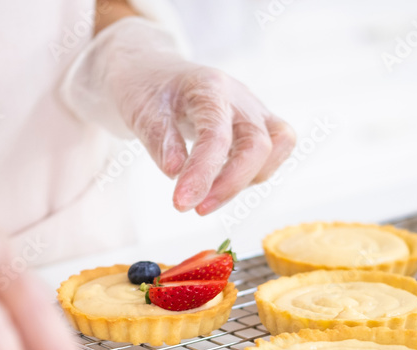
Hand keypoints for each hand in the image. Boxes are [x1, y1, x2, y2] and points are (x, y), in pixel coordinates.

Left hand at [62, 18, 295, 214]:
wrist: (155, 72)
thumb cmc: (148, 89)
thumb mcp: (140, 110)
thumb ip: (160, 139)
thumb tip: (175, 172)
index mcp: (209, 87)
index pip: (216, 134)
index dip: (202, 173)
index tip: (181, 203)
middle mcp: (240, 98)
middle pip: (258, 144)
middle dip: (231, 185)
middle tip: (197, 209)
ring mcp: (254, 111)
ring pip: (276, 149)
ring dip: (245, 182)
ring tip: (207, 198)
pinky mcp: (258, 125)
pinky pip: (275, 152)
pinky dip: (253, 176)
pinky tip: (220, 186)